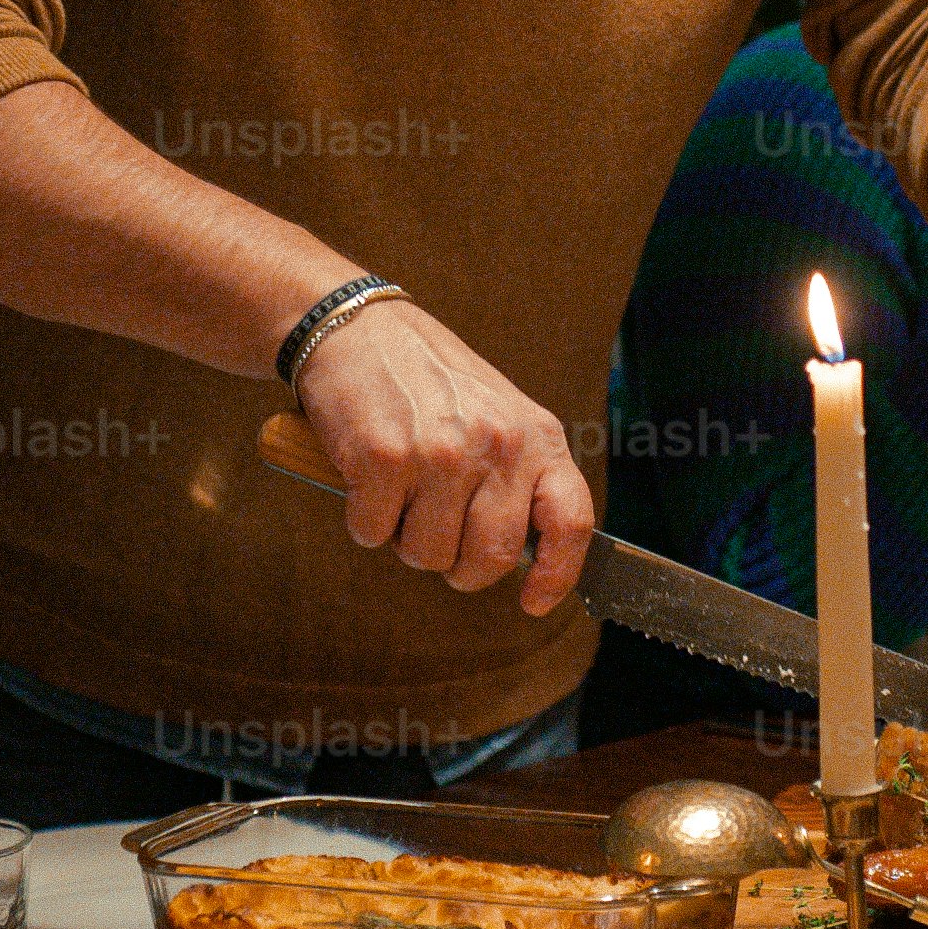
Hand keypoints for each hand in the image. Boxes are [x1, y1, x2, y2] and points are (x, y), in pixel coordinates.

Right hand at [284, 291, 592, 614]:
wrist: (357, 326)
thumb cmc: (428, 378)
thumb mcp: (499, 412)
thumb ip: (519, 474)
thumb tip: (524, 555)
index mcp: (536, 435)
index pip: (570, 522)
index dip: (558, 576)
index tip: (533, 602)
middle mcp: (496, 444)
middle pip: (492, 559)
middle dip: (459, 568)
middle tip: (437, 538)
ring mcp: (440, 453)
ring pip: (427, 555)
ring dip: (405, 539)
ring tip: (400, 490)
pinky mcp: (382, 458)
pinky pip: (373, 533)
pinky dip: (362, 519)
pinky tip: (365, 476)